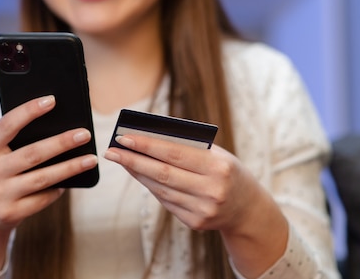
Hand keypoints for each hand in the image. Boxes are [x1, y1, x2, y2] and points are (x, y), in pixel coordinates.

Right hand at [0, 95, 97, 276]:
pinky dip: (58, 190)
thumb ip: (15, 141)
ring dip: (70, 167)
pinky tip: (71, 182)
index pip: (7, 125)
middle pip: (32, 153)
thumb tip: (58, 123)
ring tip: (91, 159)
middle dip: (61, 142)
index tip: (52, 100)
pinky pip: (42, 199)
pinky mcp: (10, 213)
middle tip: (85, 134)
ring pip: (43, 178)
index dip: (28, 111)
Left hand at [104, 134, 288, 276]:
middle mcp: (211, 190)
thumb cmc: (226, 171)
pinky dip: (150, 186)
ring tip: (121, 160)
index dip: (147, 145)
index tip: (124, 137)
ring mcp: (203, 210)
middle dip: (133, 160)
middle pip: (163, 173)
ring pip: (160, 189)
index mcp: (218, 167)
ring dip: (137, 173)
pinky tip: (138, 174)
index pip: (174, 154)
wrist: (247, 208)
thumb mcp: (216, 154)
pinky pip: (166, 201)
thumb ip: (188, 145)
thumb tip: (149, 136)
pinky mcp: (195, 223)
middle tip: (112, 150)